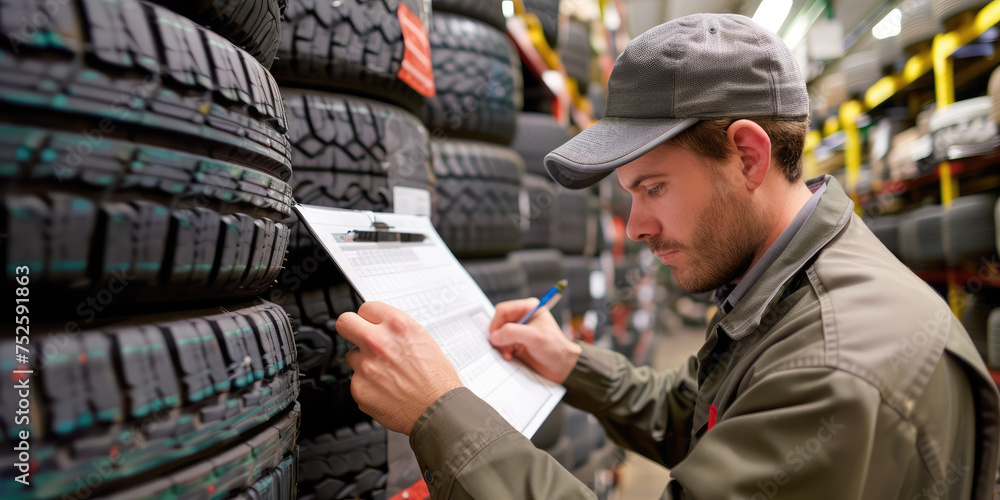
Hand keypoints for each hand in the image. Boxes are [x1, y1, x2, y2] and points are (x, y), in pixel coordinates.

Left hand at [337, 302, 461, 434]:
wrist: (439, 410)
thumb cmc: (437, 379)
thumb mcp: (423, 340)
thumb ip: (396, 331)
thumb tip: (380, 327)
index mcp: (397, 325)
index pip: (366, 308)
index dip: (370, 318)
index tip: (371, 324)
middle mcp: (378, 342)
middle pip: (345, 322)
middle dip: (351, 329)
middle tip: (359, 338)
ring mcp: (366, 366)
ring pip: (351, 356)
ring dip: (363, 362)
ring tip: (385, 374)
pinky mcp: (359, 388)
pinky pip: (356, 381)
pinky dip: (367, 385)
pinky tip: (385, 390)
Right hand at [489, 298, 581, 383]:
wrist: (561, 367)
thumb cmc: (555, 348)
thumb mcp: (534, 337)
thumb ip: (512, 332)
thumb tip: (494, 336)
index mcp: (529, 308)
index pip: (503, 310)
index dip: (497, 323)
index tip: (496, 337)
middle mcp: (522, 318)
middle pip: (498, 322)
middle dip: (498, 336)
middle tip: (503, 347)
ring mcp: (518, 331)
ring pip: (498, 334)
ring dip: (500, 345)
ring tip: (509, 353)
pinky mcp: (516, 342)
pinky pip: (501, 344)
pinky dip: (502, 350)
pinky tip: (510, 355)